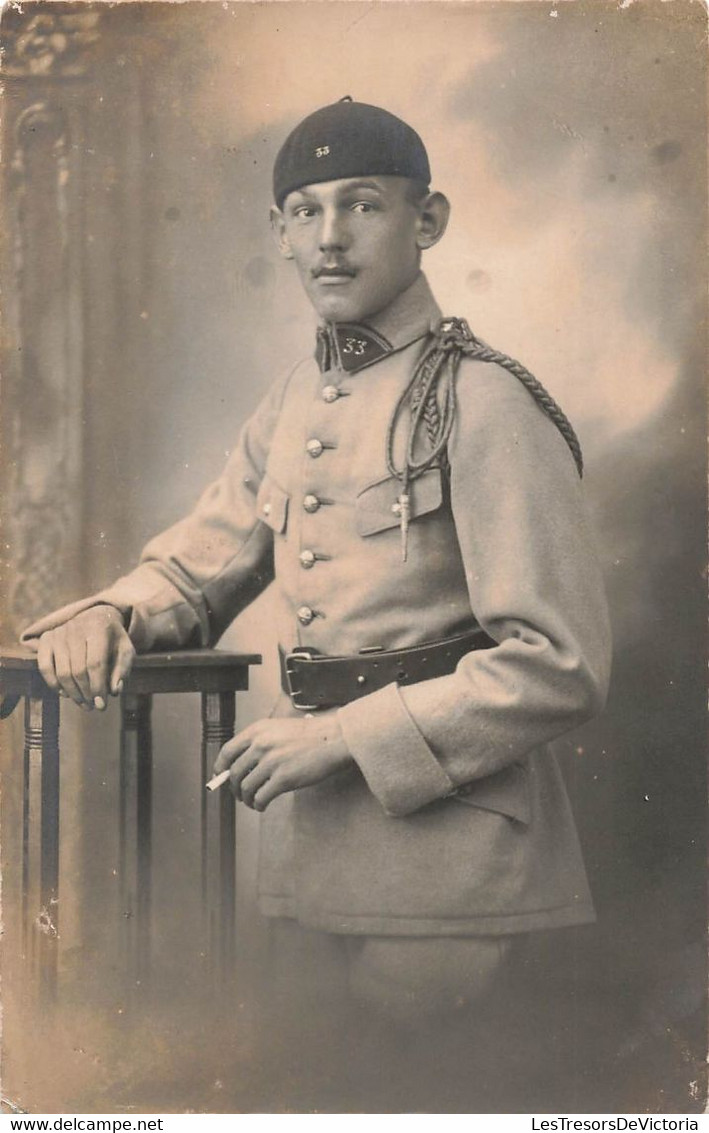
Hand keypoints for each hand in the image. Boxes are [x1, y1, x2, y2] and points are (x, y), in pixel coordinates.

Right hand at [30, 606, 134, 709]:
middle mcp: (76, 627)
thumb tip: (114, 691)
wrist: (95, 616)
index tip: (102, 705)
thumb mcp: (125, 651)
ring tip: (82, 703)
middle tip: (92, 707)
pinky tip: (65, 694)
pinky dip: (53, 684)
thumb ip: (122, 670)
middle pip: (78, 670)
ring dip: (72, 693)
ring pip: (62, 671)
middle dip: (86, 693)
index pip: (96, 663)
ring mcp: (59, 632)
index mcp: (99, 628)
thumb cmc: (112, 639)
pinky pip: (44, 666)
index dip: (98, 687)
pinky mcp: (46, 638)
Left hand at [213, 715, 352, 811]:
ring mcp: (271, 762)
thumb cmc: (311, 735)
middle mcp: (261, 745)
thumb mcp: (279, 729)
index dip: (221, 767)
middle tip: (239, 794)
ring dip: (246, 799)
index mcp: (257, 731)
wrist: (334, 739)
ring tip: (252, 802)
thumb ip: (260, 742)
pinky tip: (262, 805)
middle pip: (235, 773)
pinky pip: (261, 797)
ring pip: (246, 788)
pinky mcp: (283, 779)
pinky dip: (258, 804)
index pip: (227, 751)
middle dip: (234, 788)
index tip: (220, 777)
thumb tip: (242, 765)